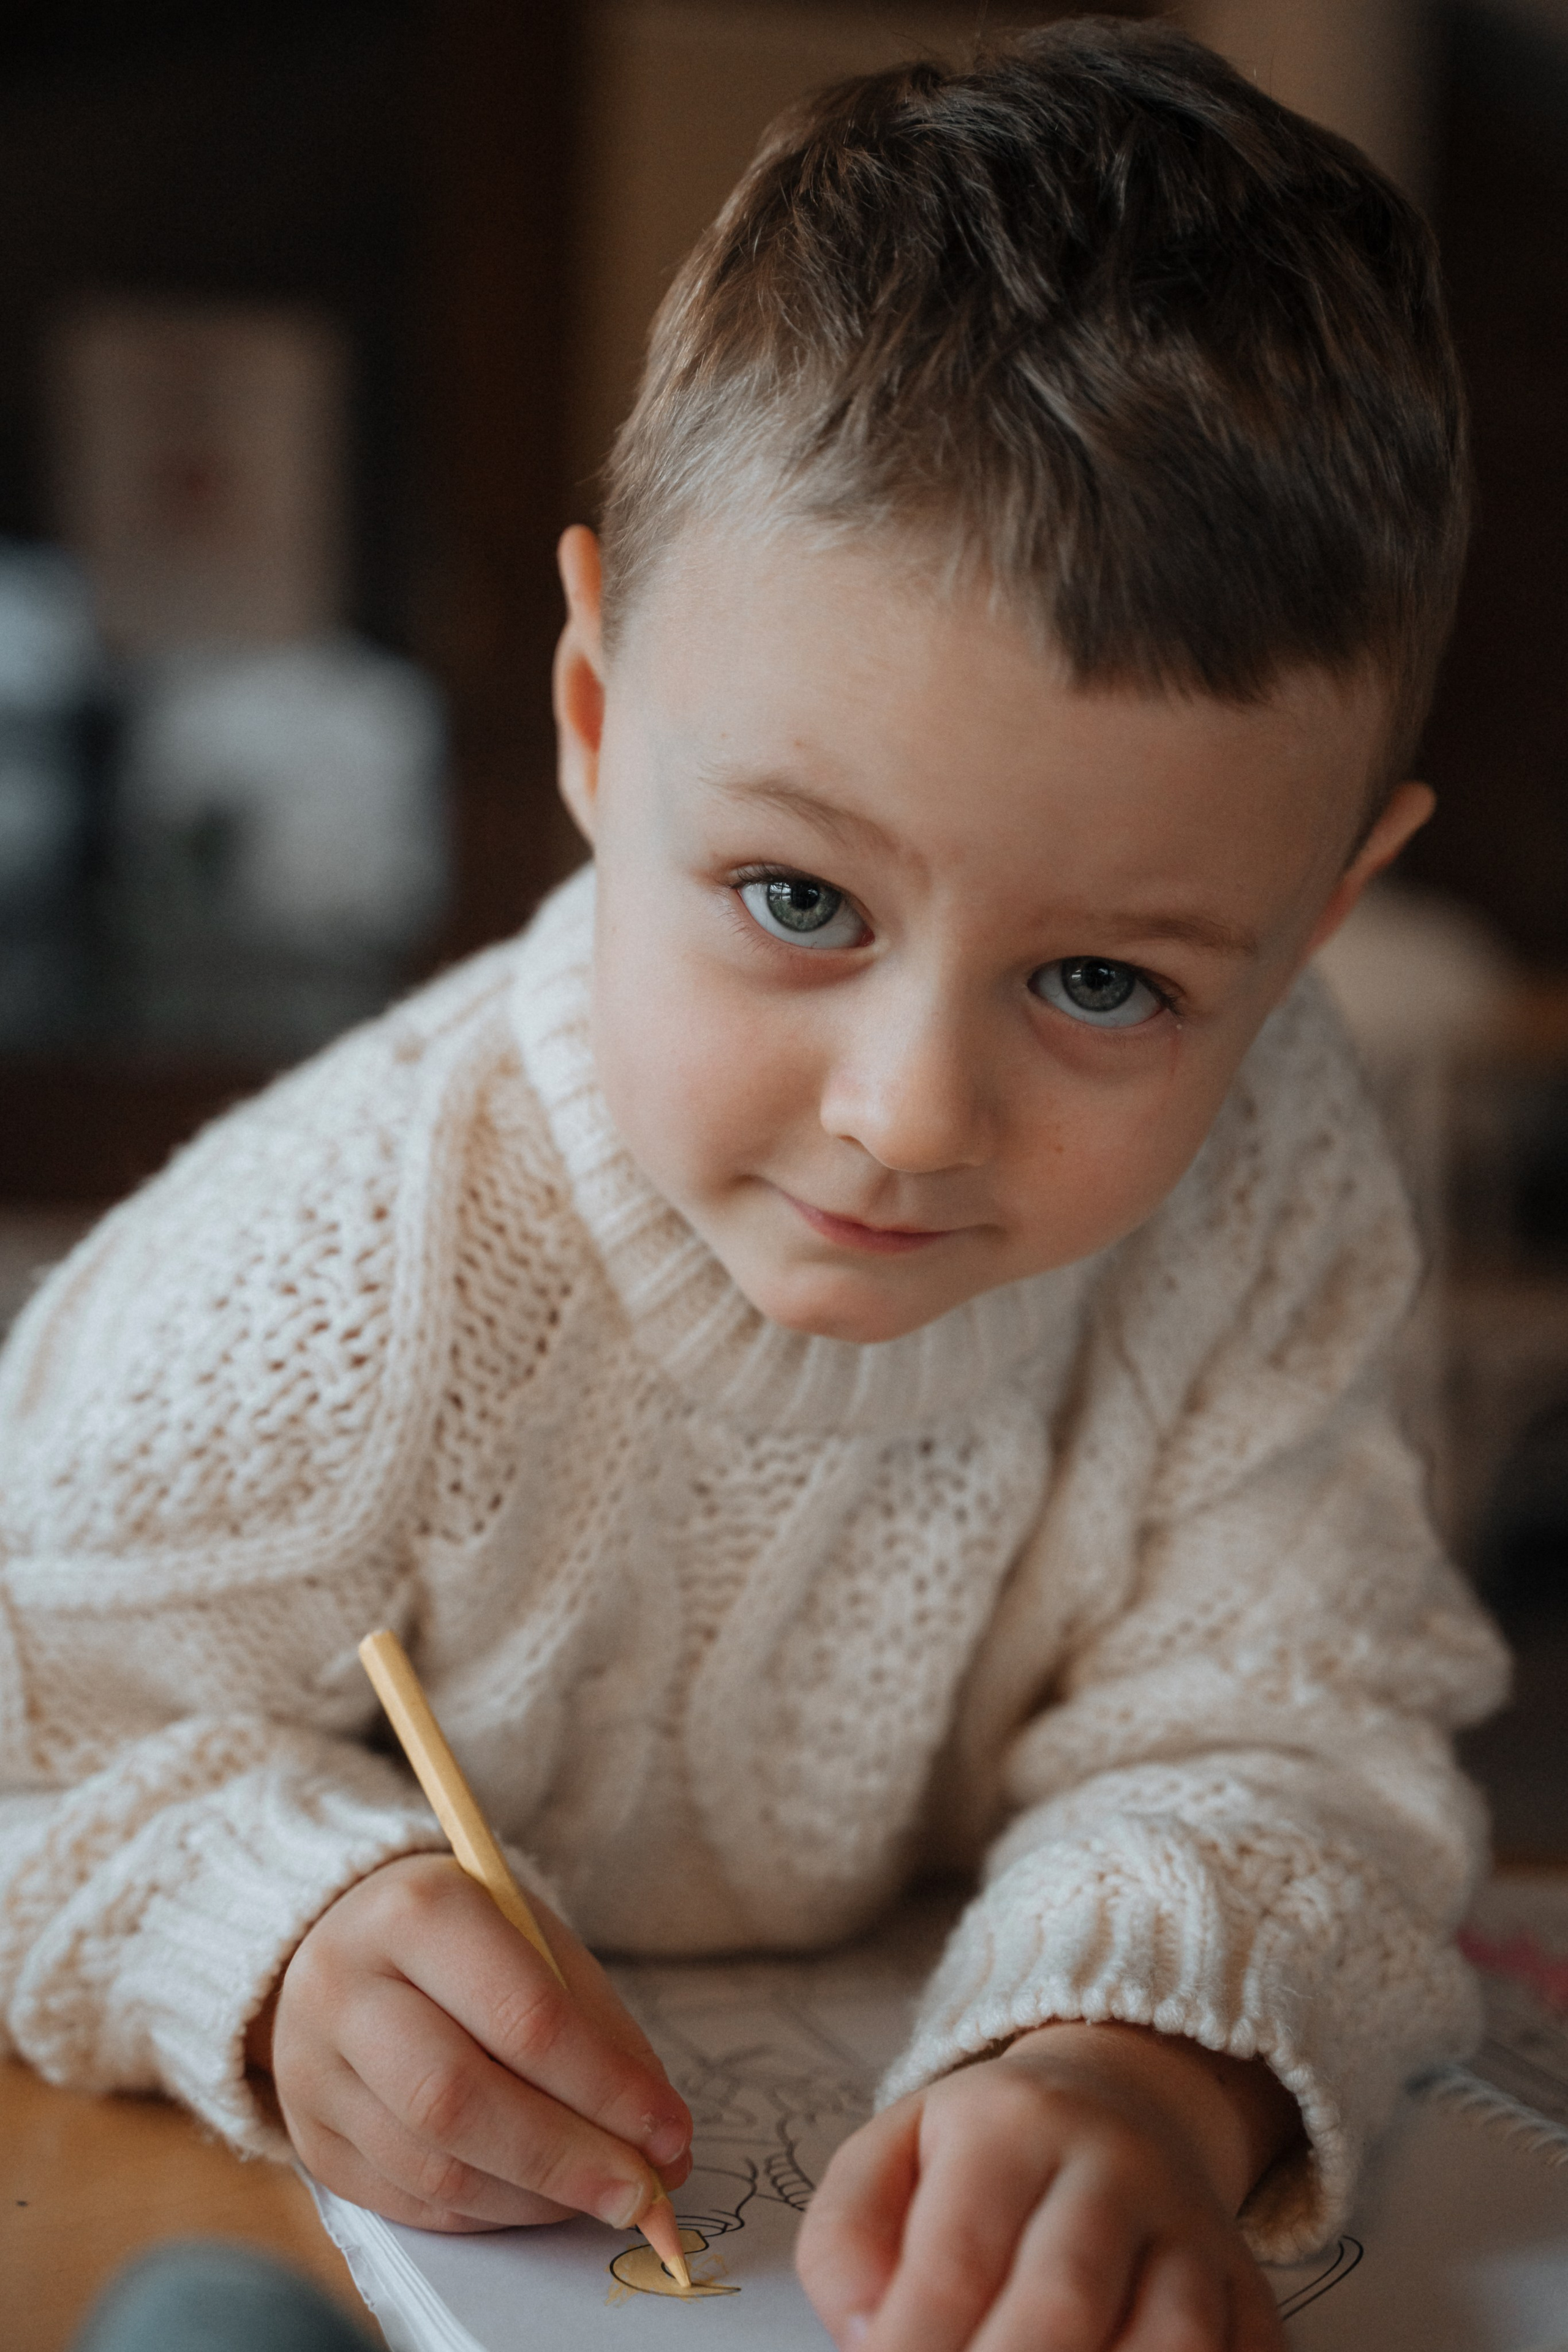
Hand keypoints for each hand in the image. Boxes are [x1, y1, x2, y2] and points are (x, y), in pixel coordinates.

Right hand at [247, 1854, 691, 2231]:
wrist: (342, 1937)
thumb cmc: (465, 1938)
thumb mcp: (536, 1942)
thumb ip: (599, 2035)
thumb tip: (663, 2147)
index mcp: (418, 1912)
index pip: (523, 2016)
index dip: (605, 2088)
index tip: (670, 2134)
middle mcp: (347, 1987)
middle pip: (459, 2099)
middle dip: (567, 2160)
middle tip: (644, 2195)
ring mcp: (312, 2069)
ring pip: (432, 2165)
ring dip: (534, 2199)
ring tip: (601, 2197)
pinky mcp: (308, 2138)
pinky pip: (408, 2200)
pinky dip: (488, 2213)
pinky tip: (538, 2200)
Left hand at [797, 2021, 1294, 2351]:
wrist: (1122, 2102)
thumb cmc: (986, 2155)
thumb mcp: (891, 2155)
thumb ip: (846, 2241)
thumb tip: (866, 2339)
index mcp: (1010, 2126)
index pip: (955, 2256)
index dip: (914, 2346)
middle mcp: (1114, 2167)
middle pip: (1066, 2296)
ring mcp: (1193, 2231)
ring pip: (1175, 2335)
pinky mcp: (1249, 2291)